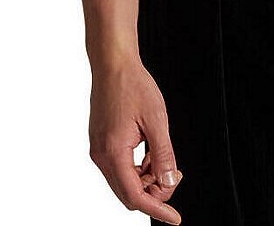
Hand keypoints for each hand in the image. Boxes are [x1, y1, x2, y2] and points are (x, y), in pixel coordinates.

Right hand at [88, 58, 182, 224]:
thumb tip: (169, 182)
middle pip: (128, 193)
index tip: (174, 219)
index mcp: (113, 153)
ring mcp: (98, 150)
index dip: (157, 209)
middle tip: (174, 173)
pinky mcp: (101, 143)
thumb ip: (163, 155)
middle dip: (153, 191)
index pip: (135, 196)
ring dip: (146, 178)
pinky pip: (120, 167)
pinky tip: (150, 152)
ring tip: (163, 157)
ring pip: (124, 181)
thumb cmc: (133, 86)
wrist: (113, 64)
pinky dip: (137, 167)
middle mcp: (101, 156)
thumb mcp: (156, 120)